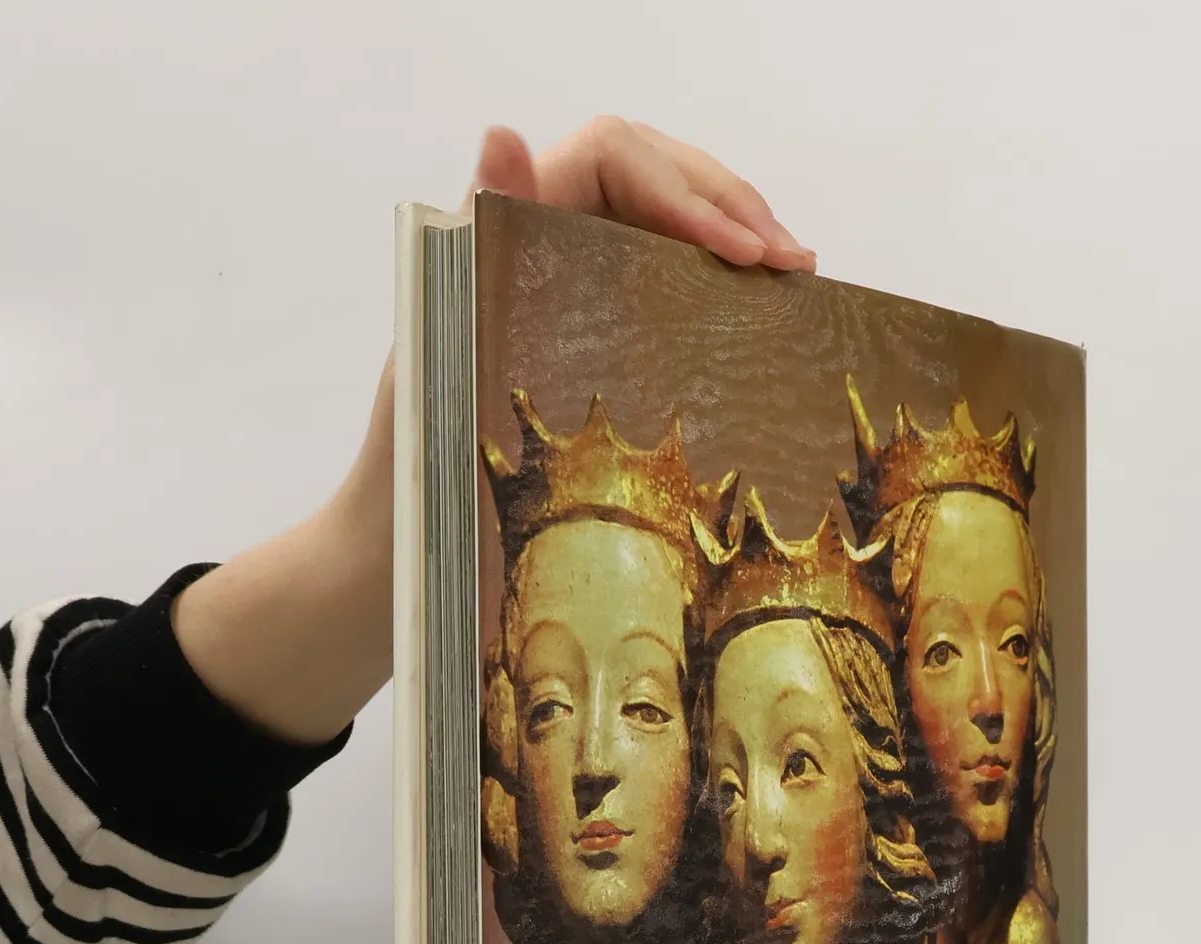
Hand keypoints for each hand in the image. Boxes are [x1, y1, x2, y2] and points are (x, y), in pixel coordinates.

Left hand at [172, 121, 809, 746]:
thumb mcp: (443, 350)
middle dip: (734, 206)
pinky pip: (673, 287)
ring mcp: (578, 293)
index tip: (743, 252)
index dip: (685, 187)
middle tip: (796, 262)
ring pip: (675, 227)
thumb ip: (477, 241)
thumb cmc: (412, 463)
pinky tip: (767, 316)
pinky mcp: (601, 345)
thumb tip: (501, 134)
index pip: (613, 157)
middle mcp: (545, 247)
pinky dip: (727, 289)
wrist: (403, 552)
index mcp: (505, 231)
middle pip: (659, 177)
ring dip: (743, 239)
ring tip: (797, 278)